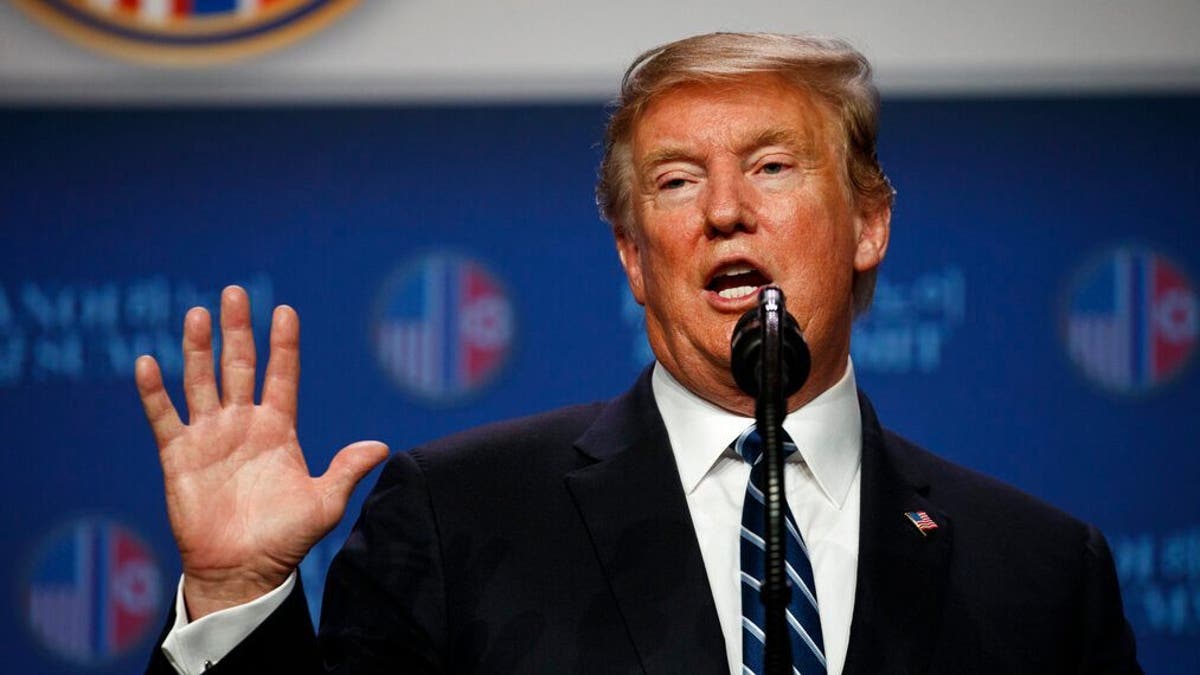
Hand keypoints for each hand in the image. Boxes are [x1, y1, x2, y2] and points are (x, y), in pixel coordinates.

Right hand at [135, 286, 388, 619]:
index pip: (282, 375)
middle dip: (238, 330)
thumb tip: (381, 446)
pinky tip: (148, 363)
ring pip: (201, 381)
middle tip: (235, 292)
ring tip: (199, 314)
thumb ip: (347, 470)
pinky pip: (163, 417)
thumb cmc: (285, 539)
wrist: (243, 571)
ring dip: (198, 349)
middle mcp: (243, 424)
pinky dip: (154, 391)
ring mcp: (209, 436)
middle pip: (239, 366)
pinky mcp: (178, 456)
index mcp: (278, 429)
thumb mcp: (324, 503)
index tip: (285, 311)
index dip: (283, 344)